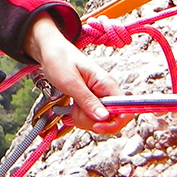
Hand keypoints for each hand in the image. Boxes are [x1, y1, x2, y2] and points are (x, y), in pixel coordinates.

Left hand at [23, 14, 131, 134]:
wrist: (49, 51)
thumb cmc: (59, 60)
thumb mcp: (71, 83)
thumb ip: (87, 101)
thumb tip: (104, 117)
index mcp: (107, 84)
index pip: (126, 110)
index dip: (114, 123)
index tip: (96, 126)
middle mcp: (107, 91)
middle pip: (112, 120)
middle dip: (93, 122)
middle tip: (77, 112)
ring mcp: (99, 96)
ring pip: (100, 121)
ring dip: (84, 119)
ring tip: (73, 106)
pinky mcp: (91, 100)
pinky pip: (91, 116)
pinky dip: (81, 117)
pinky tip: (73, 108)